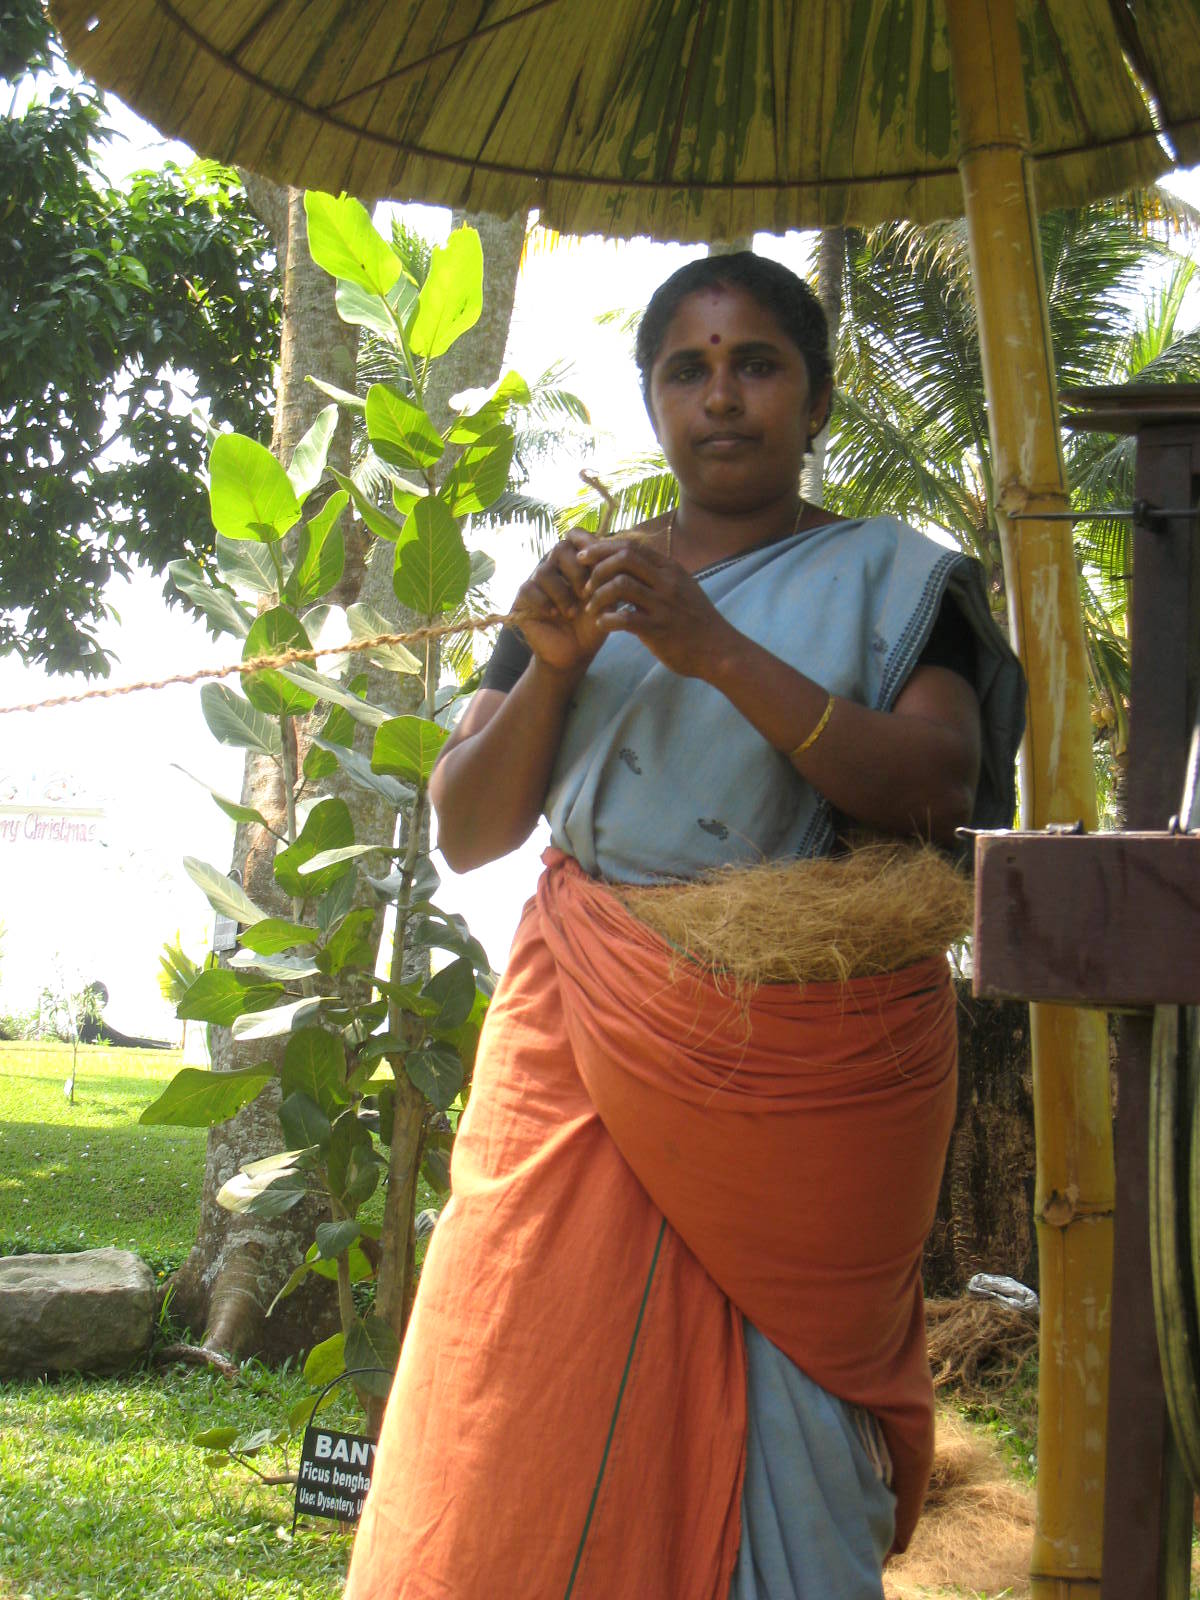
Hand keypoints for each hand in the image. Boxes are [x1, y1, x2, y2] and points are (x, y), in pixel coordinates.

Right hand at [510, 532, 606, 674]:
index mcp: (576, 562)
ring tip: (572, 612)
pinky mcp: (523, 599)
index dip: (587, 544)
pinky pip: (529, 588)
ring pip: (544, 570)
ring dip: (562, 592)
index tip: (599, 564)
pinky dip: (544, 601)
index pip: (576, 536)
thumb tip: (611, 554)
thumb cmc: (593, 625)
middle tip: (587, 593)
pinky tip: (555, 614)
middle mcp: (555, 567)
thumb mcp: (608, 599)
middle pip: (560, 548)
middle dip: (577, 571)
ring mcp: (538, 582)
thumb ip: (609, 576)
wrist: (576, 653)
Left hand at [576, 539, 735, 678]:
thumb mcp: (682, 587)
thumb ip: (657, 575)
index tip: (584, 558)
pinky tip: (602, 625)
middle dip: (597, 567)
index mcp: (670, 569)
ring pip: (621, 585)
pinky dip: (607, 620)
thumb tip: (629, 565)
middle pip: (624, 558)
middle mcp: (667, 582)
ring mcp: (664, 605)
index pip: (631, 546)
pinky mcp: (659, 629)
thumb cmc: (696, 621)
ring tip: (592, 608)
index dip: (602, 548)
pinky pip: (625, 618)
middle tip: (585, 585)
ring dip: (598, 595)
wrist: (720, 650)